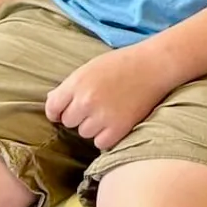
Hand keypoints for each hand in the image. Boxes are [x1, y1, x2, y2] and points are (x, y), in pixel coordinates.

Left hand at [45, 46, 168, 151]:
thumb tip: (52, 103)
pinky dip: (106, 136)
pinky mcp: (118, 128)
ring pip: (84, 133)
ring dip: (93, 126)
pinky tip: (115, 121)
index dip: (58, 110)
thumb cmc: (122, 64)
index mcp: (77, 83)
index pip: (53, 107)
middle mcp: (86, 100)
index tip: (64, 111)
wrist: (154, 66)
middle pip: (68, 121)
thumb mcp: (91, 68)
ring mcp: (102, 116)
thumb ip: (70, 86)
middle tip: (96, 105)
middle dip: (78, 116)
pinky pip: (100, 142)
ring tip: (109, 111)